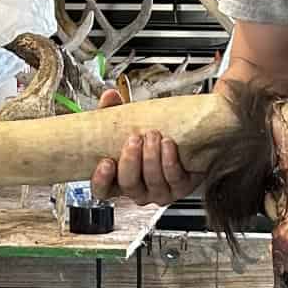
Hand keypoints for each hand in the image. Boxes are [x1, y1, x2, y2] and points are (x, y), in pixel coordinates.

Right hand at [89, 89, 197, 203]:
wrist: (185, 140)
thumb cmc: (149, 138)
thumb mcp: (127, 124)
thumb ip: (114, 111)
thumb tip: (110, 96)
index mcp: (119, 179)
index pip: (102, 190)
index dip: (102, 180)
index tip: (106, 162)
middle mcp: (139, 190)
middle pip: (129, 184)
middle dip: (131, 161)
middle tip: (134, 138)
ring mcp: (160, 191)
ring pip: (153, 182)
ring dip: (152, 157)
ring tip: (153, 135)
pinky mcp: (181, 187)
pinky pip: (174, 178)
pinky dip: (170, 161)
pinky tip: (168, 144)